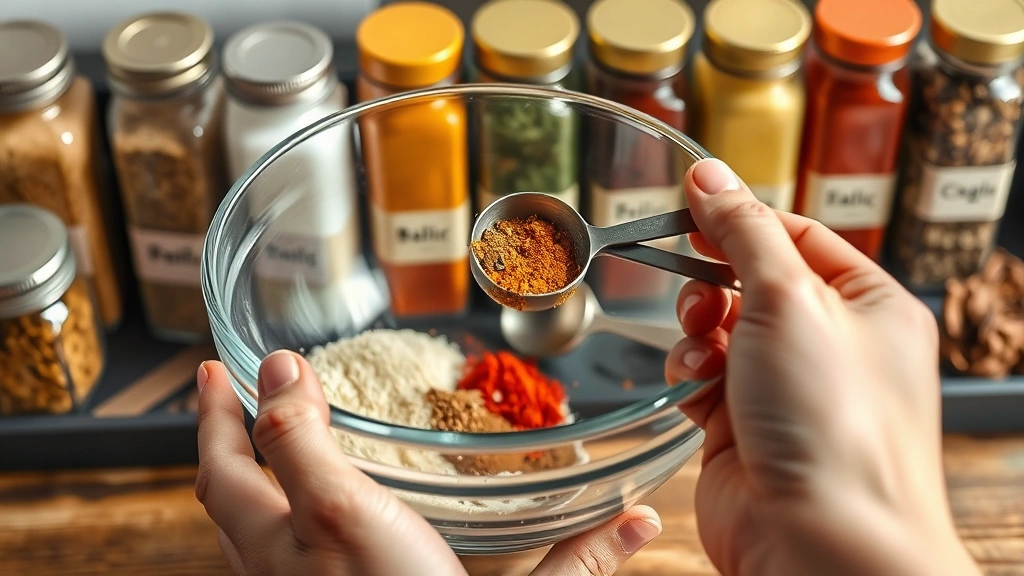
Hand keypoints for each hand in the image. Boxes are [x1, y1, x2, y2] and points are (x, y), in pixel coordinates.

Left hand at [195, 352, 661, 574]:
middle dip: (213, 425)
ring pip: (227, 522)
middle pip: (225, 484)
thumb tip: (637, 520)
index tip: (271, 360)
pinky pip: (242, 557)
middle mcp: (290, 568)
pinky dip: (244, 518)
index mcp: (336, 540)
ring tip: (236, 431)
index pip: (271, 448)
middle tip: (212, 380)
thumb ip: (578, 564)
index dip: (264, 397)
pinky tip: (271, 517)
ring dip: (223, 466)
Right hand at [665, 159, 980, 575]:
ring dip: (698, 333)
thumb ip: (743, 231)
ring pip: (720, 330)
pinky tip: (694, 386)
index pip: (799, 236)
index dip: (742, 220)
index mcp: (870, 305)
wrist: (819, 544)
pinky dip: (691, 374)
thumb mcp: (788, 300)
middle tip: (698, 295)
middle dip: (714, 285)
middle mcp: (832, 347)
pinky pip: (704, 377)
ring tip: (702, 352)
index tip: (691, 206)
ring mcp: (787, 389)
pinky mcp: (746, 427)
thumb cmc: (834, 427)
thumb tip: (709, 174)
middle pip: (752, 282)